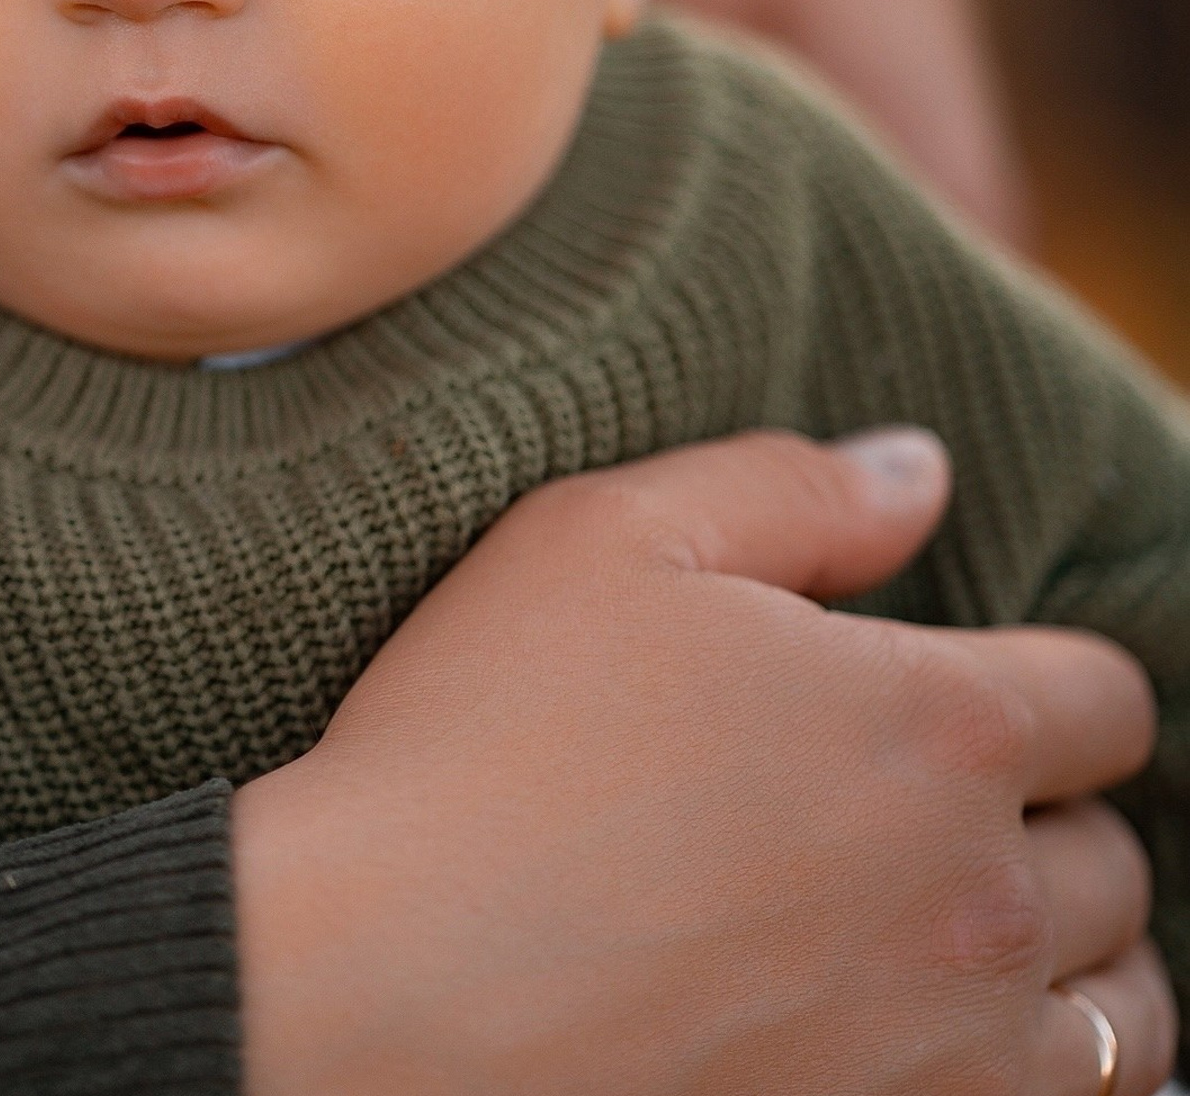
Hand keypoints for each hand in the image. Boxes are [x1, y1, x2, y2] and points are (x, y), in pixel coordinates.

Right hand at [235, 429, 1174, 1094]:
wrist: (390, 975)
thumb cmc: (489, 734)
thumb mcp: (610, 539)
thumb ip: (791, 488)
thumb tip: (921, 470)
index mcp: (934, 722)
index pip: (1102, 695)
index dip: (1048, 675)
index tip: (966, 682)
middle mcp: (980, 898)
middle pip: (1115, 857)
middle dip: (1045, 814)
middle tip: (930, 803)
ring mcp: (951, 1055)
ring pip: (1123, 1014)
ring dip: (1069, 957)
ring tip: (967, 928)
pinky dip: (1027, 1075)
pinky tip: (936, 1034)